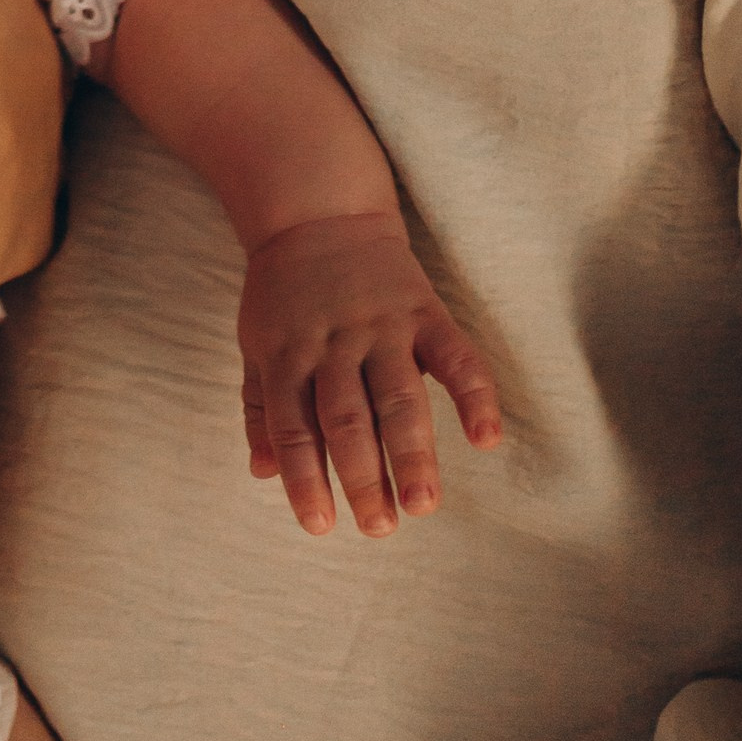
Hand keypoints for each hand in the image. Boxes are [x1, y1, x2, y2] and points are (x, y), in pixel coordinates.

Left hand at [238, 211, 502, 538]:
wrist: (317, 212)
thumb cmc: (283, 293)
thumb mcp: (256, 344)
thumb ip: (260, 409)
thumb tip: (263, 472)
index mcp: (287, 357)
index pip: (294, 428)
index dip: (304, 478)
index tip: (319, 526)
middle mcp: (334, 345)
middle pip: (347, 418)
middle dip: (363, 475)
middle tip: (379, 527)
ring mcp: (381, 328)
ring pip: (398, 396)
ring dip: (413, 452)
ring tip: (424, 503)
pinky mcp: (424, 312)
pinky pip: (454, 356)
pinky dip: (473, 395)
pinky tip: (486, 439)